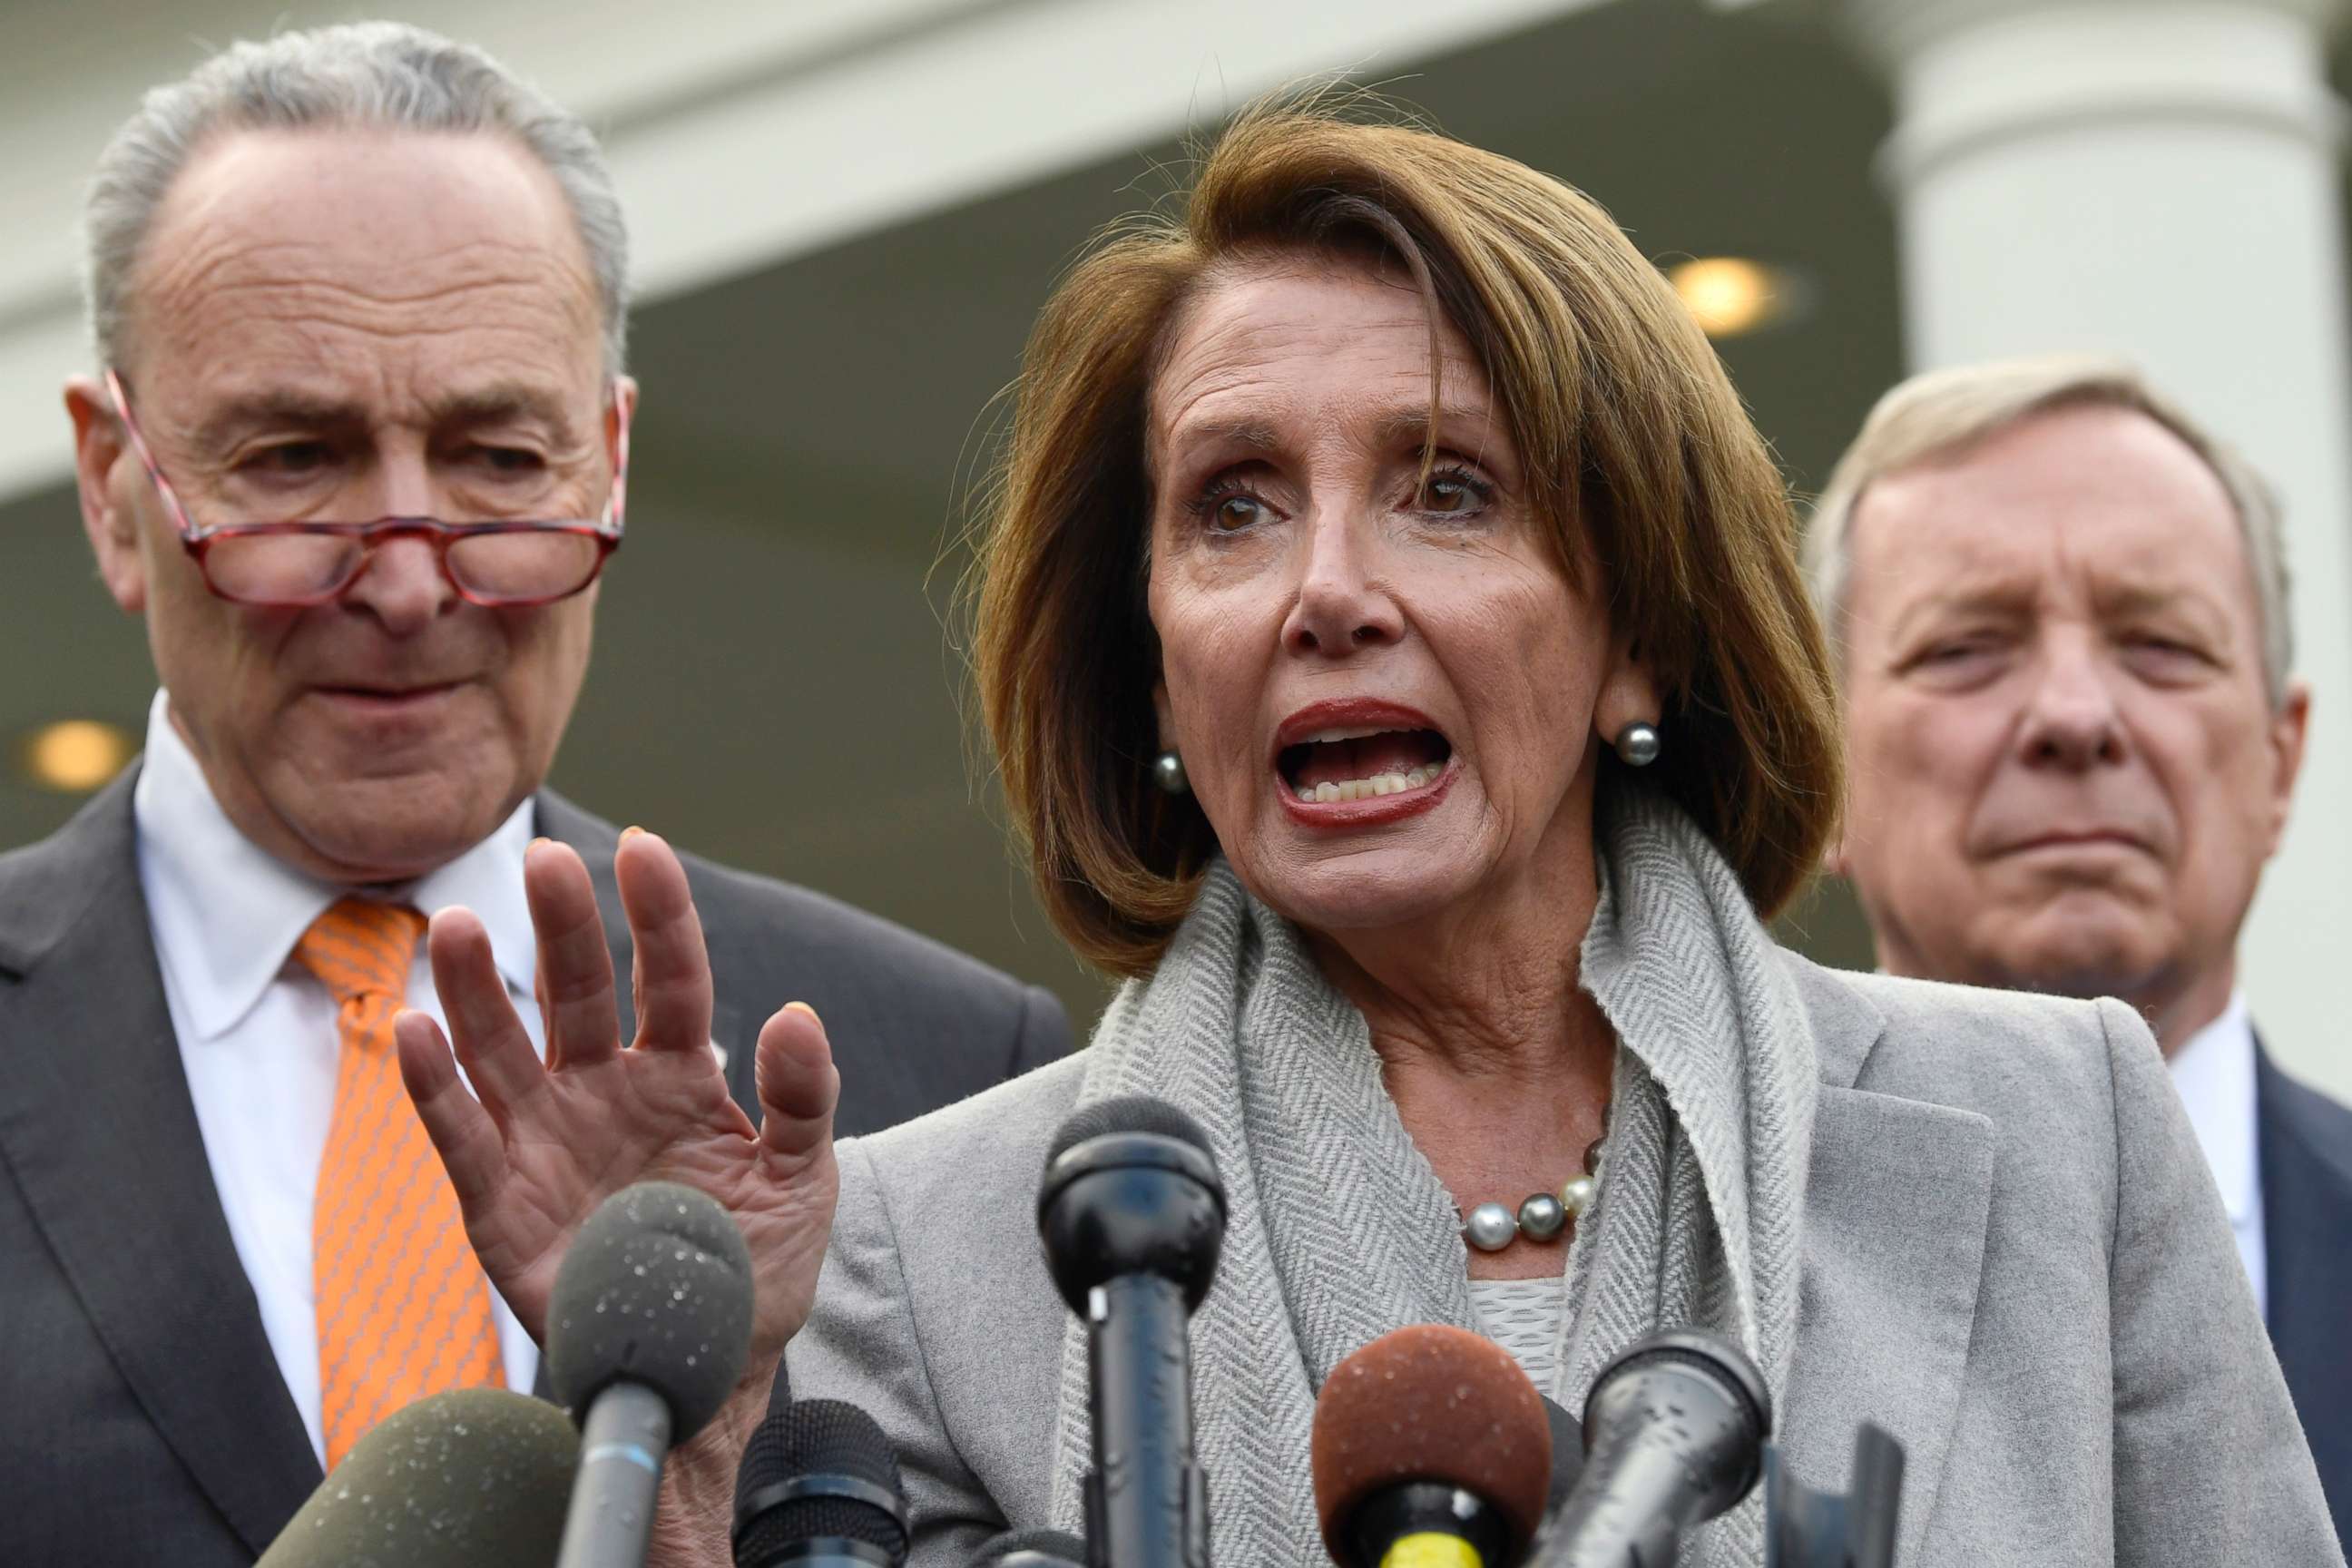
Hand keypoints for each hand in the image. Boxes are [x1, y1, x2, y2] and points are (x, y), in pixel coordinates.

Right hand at [395, 832, 837, 1523]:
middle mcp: (603, 1090)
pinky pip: (460, 1135)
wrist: (704, 1363)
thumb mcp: (801, 1178)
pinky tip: (413, 1031)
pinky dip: (433, 1086)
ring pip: (502, 1047)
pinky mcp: (499, 1201)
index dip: (658, 914)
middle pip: (577, 993)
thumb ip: (801, 1098)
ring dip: (476, 988)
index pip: (669, 977)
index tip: (643, 847)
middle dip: (562, 927)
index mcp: (680, 1074)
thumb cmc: (751, 1261)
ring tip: (459, 926)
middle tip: (543, 858)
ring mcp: (545, 1138)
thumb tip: (794, 1014)